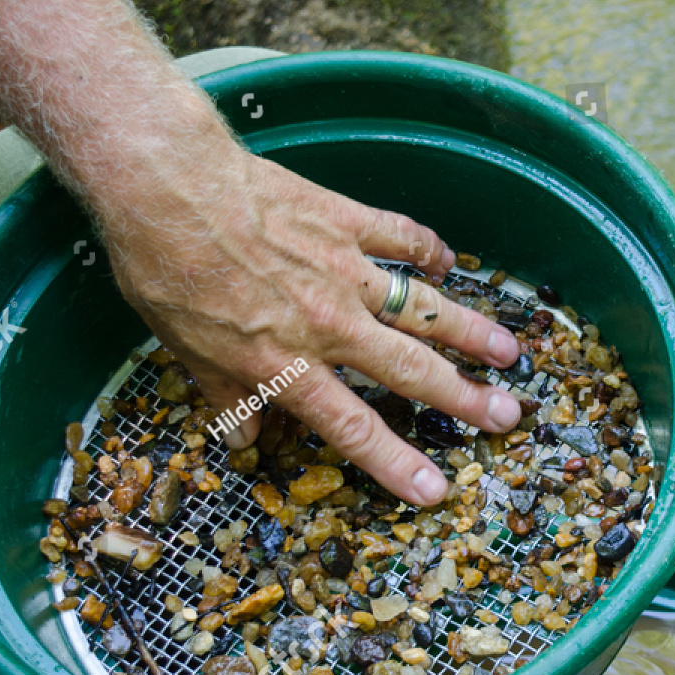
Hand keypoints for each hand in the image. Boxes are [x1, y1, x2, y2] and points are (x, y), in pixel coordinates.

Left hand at [100, 141, 522, 506]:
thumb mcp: (184, 350)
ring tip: (509, 351)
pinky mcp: (344, 220)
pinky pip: (399, 236)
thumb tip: (244, 438)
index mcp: (286, 364)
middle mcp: (328, 324)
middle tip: (508, 416)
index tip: (437, 488)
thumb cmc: (165, 271)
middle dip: (465, 398)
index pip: (354, 426)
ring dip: (468, 331)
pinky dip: (428, 248)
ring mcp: (343, 270)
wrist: (169, 186)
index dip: (397, 463)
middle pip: (411, 370)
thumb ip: (225, 396)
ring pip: (421, 306)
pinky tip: (450, 261)